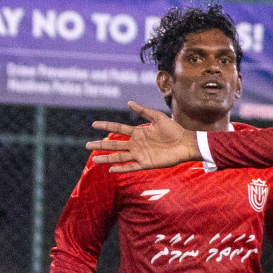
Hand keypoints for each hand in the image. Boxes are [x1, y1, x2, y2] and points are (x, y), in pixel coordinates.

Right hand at [86, 102, 200, 171]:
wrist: (185, 143)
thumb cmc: (174, 130)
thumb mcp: (158, 117)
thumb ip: (143, 111)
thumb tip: (128, 103)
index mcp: (138, 132)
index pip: (118, 128)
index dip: (106, 126)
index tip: (94, 124)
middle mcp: (136, 144)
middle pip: (114, 144)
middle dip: (101, 145)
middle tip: (87, 145)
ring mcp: (140, 154)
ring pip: (119, 157)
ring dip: (107, 158)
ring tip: (94, 160)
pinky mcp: (146, 163)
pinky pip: (131, 166)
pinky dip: (122, 168)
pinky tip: (111, 169)